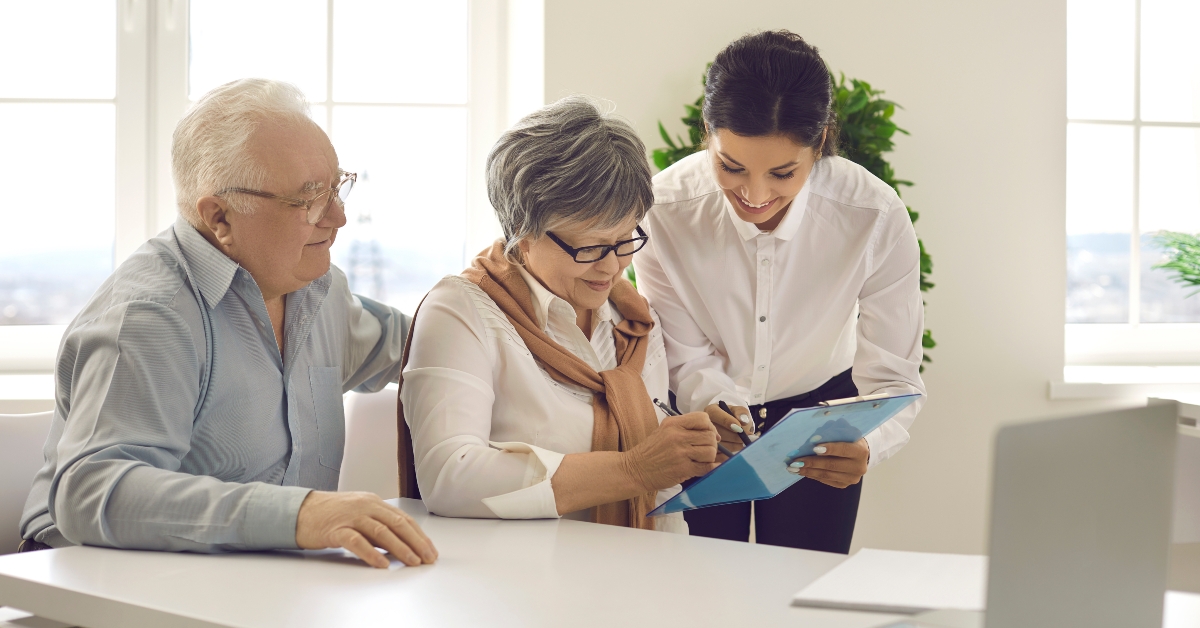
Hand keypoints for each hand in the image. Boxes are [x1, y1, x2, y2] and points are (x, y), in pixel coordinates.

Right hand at [296, 491, 437, 567]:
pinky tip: (382, 564)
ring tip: (412, 561)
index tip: (430, 550)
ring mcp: (350, 517)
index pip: (402, 518)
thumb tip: (401, 545)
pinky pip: (357, 542)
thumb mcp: (359, 514)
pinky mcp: (335, 530)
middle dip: (416, 542)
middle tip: (428, 558)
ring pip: (381, 532)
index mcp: (373, 502)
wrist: (299, 511)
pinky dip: (371, 554)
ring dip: (400, 548)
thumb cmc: (330, 515)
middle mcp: (365, 506)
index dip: (419, 535)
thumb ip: (378, 526)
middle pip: (397, 523)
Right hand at [623, 412, 719, 490]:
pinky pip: (707, 467)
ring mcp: (680, 453)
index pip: (703, 418)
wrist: (635, 469)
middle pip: (710, 435)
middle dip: (712, 443)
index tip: (707, 435)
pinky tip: (703, 467)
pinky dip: (710, 468)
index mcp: (673, 424)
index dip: (710, 427)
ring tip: (700, 459)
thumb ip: (685, 427)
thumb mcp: (663, 430)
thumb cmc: (650, 451)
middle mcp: (677, 436)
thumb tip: (713, 433)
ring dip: (709, 457)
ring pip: (710, 451)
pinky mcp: (683, 469)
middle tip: (704, 449)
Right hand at [703, 403, 754, 459]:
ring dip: (733, 445)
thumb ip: (741, 412)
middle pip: (716, 431)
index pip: (714, 414)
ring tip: (742, 443)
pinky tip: (737, 448)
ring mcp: (705, 438)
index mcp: (711, 410)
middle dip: (733, 436)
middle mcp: (705, 423)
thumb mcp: (739, 411)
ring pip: (717, 443)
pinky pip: (718, 454)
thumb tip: (743, 421)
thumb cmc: (735, 418)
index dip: (726, 420)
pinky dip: (730, 452)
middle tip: (746, 438)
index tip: (739, 427)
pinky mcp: (708, 450)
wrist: (732, 428)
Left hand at [787, 438, 869, 488]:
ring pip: (826, 475)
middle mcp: (859, 467)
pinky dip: (812, 475)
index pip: (844, 449)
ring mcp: (851, 478)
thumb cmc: (847, 439)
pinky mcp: (843, 484)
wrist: (858, 454)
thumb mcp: (844, 431)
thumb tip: (814, 436)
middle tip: (796, 461)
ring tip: (793, 467)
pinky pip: (825, 480)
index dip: (830, 449)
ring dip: (808, 471)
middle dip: (812, 462)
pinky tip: (802, 471)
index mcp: (861, 451)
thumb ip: (832, 431)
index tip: (814, 448)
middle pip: (832, 465)